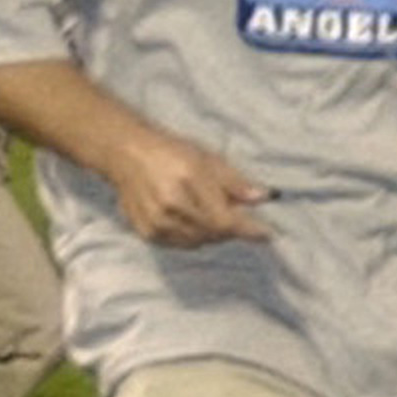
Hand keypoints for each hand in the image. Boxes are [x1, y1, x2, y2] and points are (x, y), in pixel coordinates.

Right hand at [108, 121, 270, 247]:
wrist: (127, 155)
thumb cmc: (173, 152)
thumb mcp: (209, 159)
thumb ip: (236, 182)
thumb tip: (264, 198)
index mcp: (189, 182)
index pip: (226, 219)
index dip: (249, 229)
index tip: (269, 234)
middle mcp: (170, 206)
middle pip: (214, 233)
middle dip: (232, 228)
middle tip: (238, 215)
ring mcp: (156, 222)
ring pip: (199, 241)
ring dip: (214, 233)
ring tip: (215, 213)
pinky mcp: (147, 233)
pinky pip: (181, 243)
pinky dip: (195, 236)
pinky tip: (195, 220)